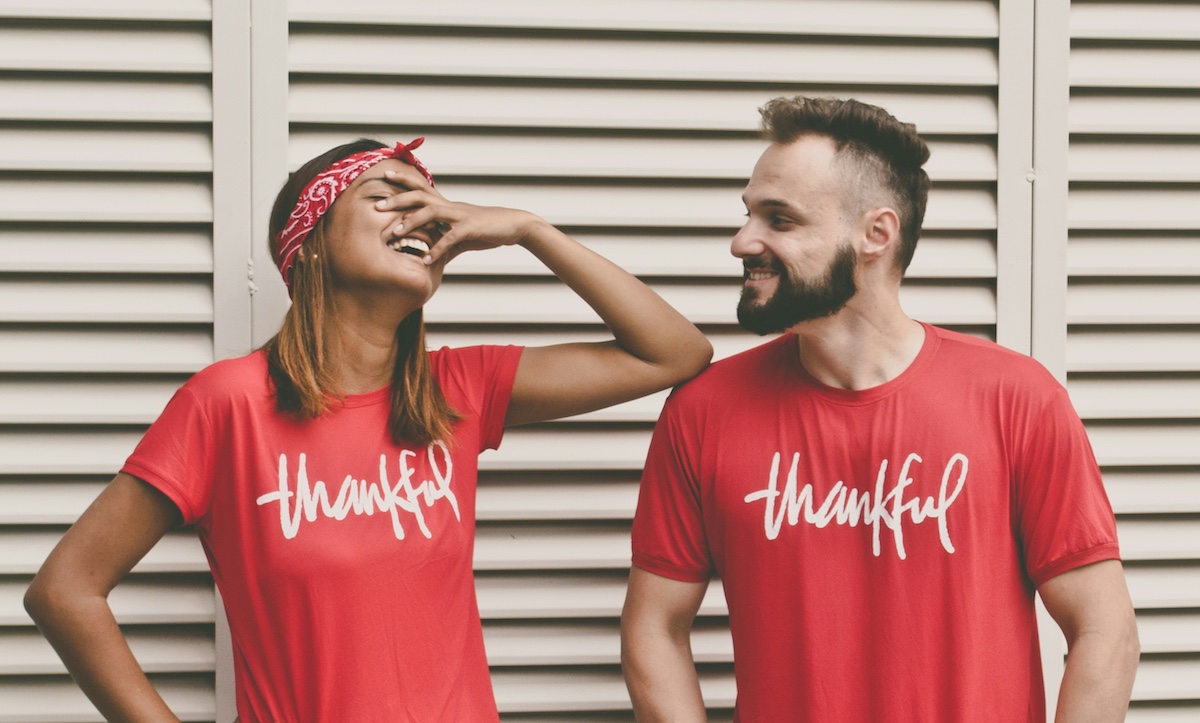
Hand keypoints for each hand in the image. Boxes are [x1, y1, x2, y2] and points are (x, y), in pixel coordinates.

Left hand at [376, 168, 541, 265]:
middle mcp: (450, 206)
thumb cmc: (487, 229)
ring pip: (431, 212)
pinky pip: (450, 238)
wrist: (514, 226)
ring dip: (412, 222)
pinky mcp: (471, 228)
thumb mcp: (461, 235)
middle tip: (377, 206)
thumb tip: (428, 257)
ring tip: (395, 234)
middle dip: (397, 199)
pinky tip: (425, 261)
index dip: (403, 180)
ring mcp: (460, 215)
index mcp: (446, 205)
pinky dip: (437, 249)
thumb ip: (443, 243)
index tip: (384, 175)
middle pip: (420, 195)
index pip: (421, 187)